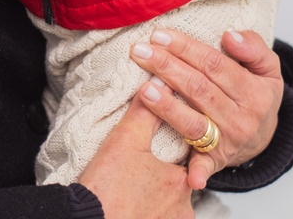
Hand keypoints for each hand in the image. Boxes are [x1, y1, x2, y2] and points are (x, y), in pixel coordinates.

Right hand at [79, 94, 194, 218]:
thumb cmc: (106, 189)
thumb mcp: (125, 141)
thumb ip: (146, 112)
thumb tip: (159, 86)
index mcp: (180, 181)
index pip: (186, 159)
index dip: (168, 154)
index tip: (149, 155)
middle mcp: (183, 209)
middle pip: (176, 186)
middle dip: (160, 181)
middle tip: (135, 176)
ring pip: (168, 208)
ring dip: (153, 201)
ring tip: (130, 193)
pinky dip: (146, 215)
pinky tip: (129, 209)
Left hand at [130, 29, 283, 189]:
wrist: (262, 135)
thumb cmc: (255, 93)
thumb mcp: (266, 68)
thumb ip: (253, 47)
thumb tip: (230, 36)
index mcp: (254, 92)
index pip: (214, 65)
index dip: (186, 48)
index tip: (160, 35)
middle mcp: (242, 119)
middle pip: (198, 89)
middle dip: (166, 68)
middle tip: (140, 51)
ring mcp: (228, 141)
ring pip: (193, 122)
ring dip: (167, 107)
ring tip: (144, 89)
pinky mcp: (216, 160)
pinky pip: (205, 165)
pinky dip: (198, 172)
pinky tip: (189, 175)